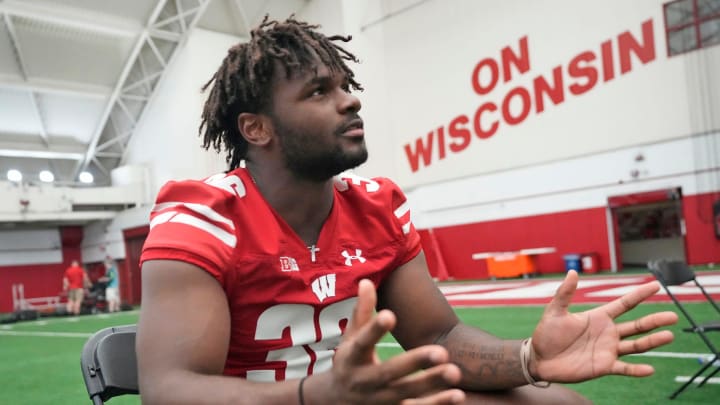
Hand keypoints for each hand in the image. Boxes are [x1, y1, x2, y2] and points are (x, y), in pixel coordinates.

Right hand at [311, 279, 464, 404]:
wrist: (336, 403)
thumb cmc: (349, 362)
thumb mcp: (350, 338)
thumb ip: (362, 312)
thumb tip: (366, 281)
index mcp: (351, 358)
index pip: (362, 342)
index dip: (374, 329)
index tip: (389, 314)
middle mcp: (364, 381)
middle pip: (390, 372)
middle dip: (415, 362)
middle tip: (441, 351)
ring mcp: (379, 400)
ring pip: (407, 393)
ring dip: (432, 384)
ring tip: (455, 372)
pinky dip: (437, 404)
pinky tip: (459, 394)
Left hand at [530, 270, 677, 382]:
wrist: (540, 359)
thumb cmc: (546, 334)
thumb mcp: (554, 311)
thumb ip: (564, 293)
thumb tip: (572, 272)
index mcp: (598, 317)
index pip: (624, 304)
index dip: (640, 294)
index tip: (656, 285)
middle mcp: (608, 332)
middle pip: (637, 325)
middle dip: (654, 321)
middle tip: (673, 316)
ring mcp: (608, 350)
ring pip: (636, 345)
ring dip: (652, 341)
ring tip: (669, 336)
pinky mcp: (604, 366)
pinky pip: (624, 368)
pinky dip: (637, 369)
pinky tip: (650, 369)